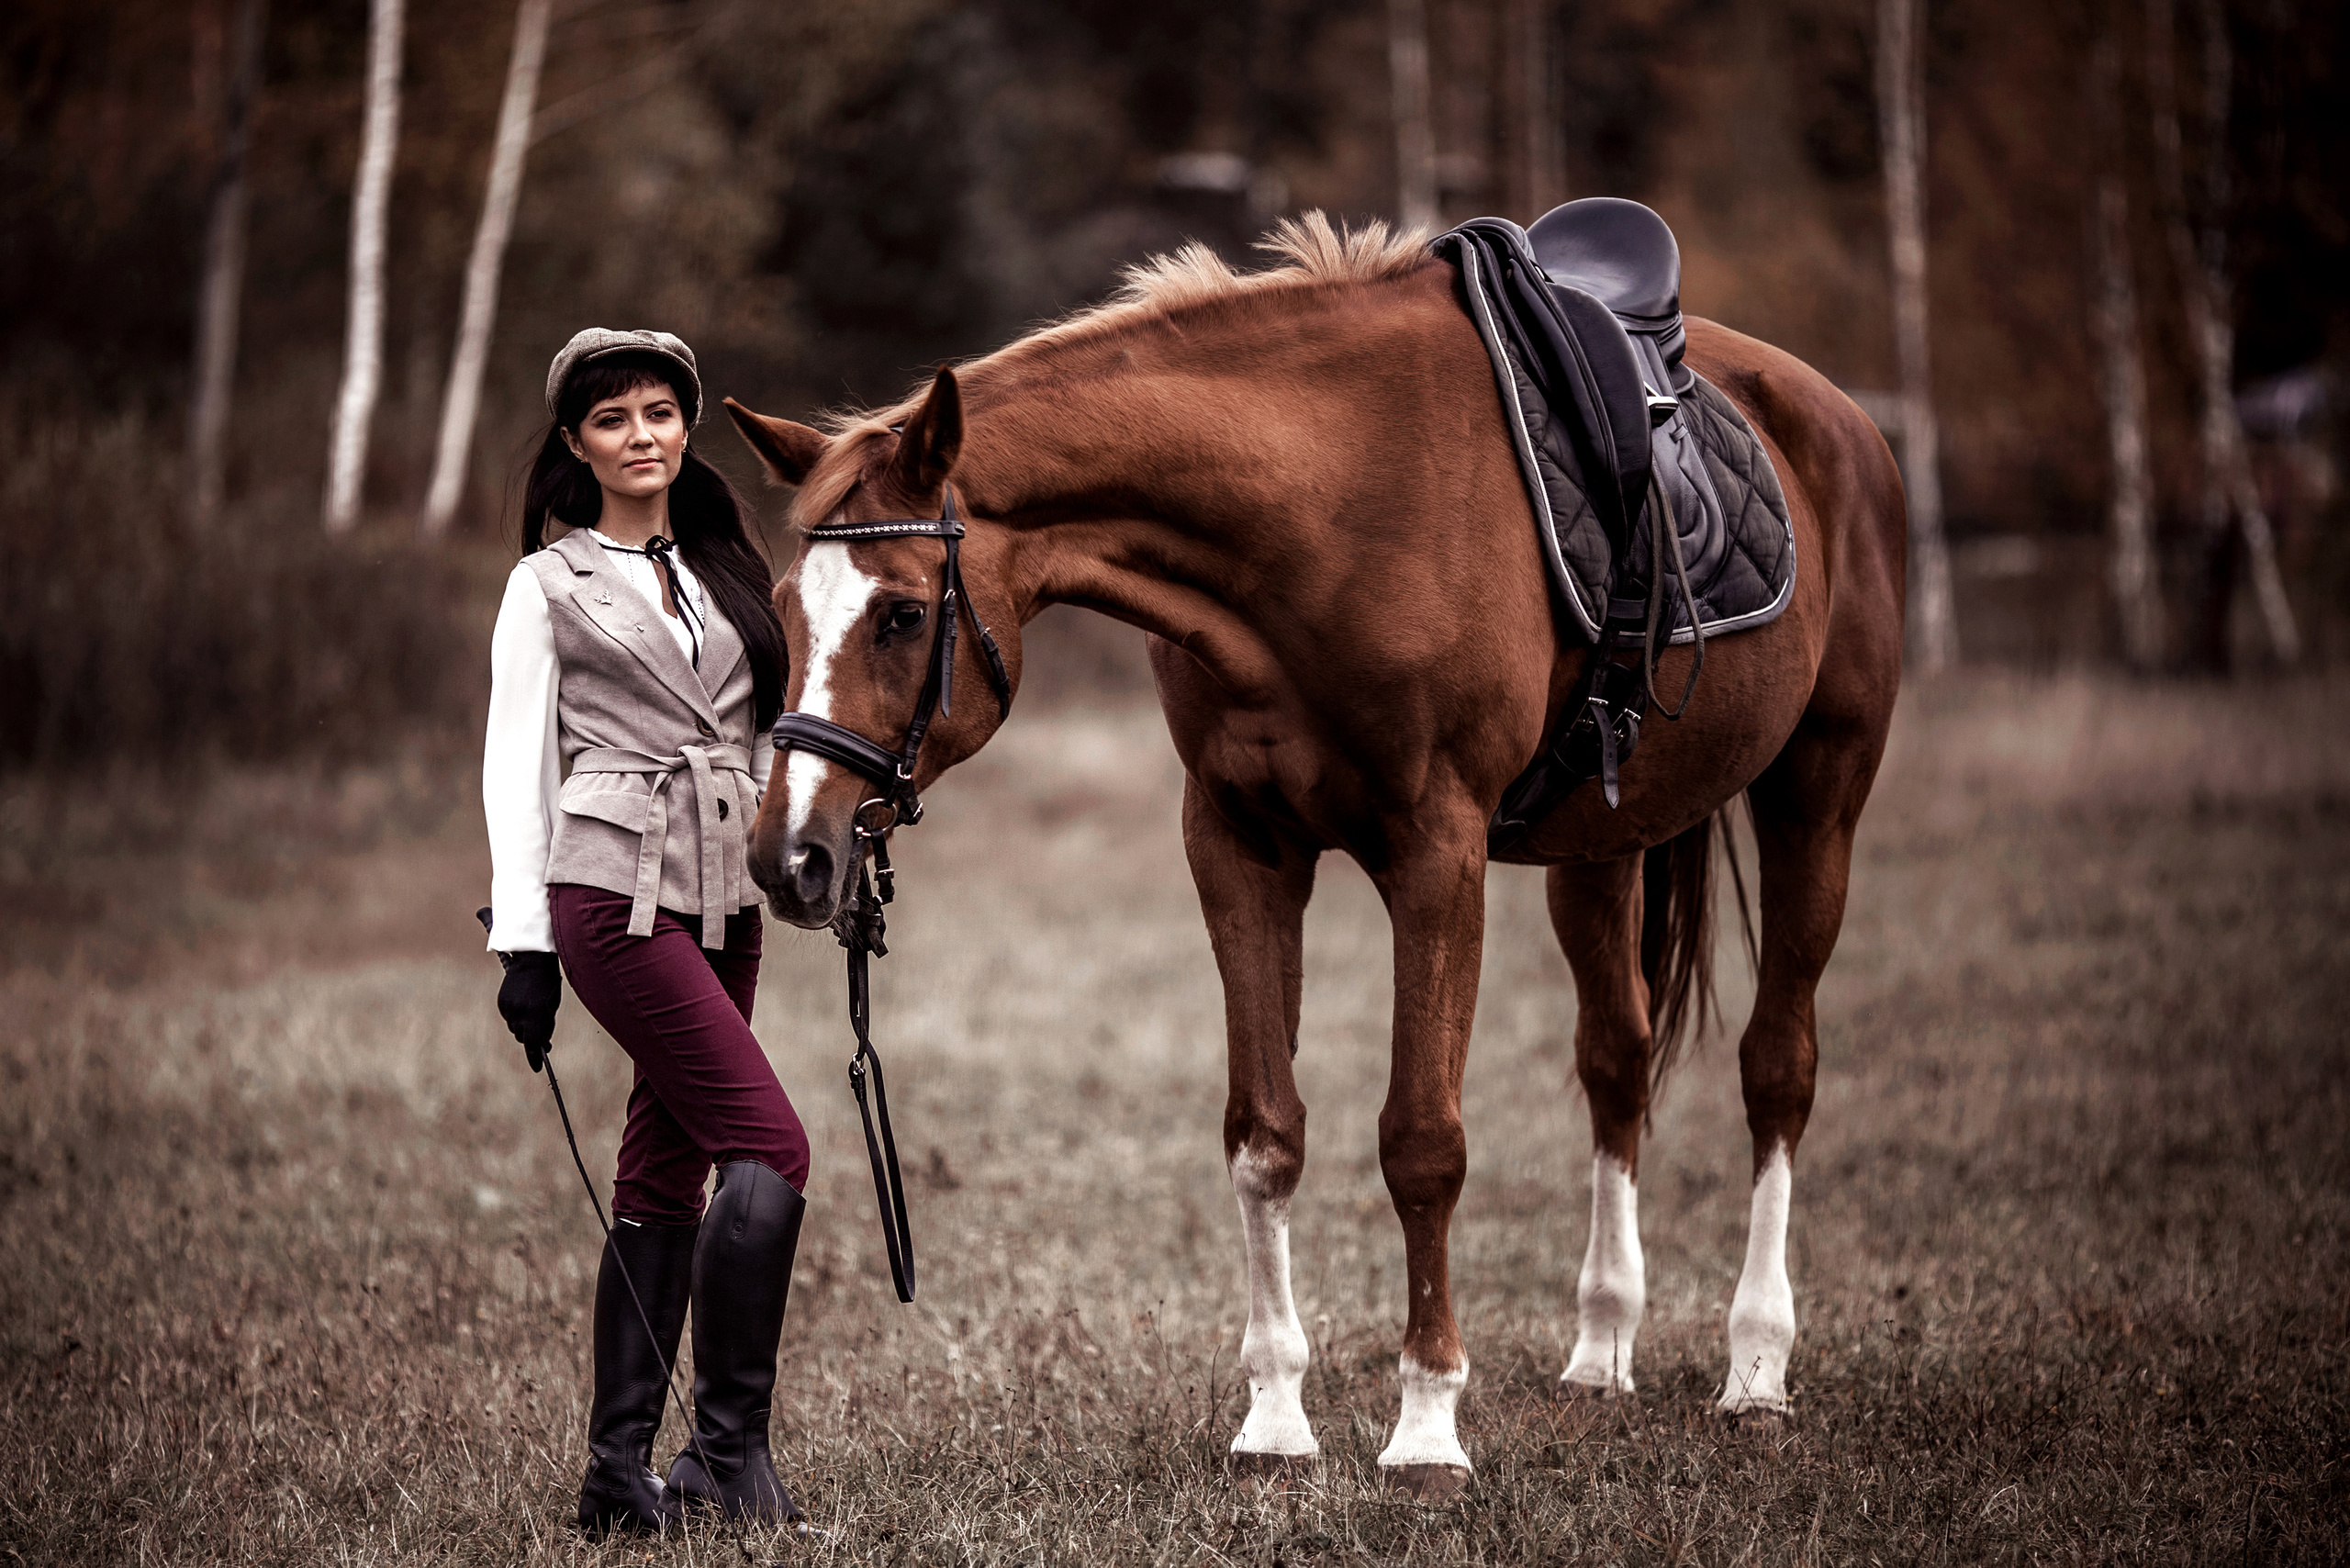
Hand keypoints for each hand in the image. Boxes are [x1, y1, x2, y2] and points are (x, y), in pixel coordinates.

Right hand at [496, 951, 562, 1072]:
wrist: (532, 960)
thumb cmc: (548, 983)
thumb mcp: (552, 1005)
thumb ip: (547, 1026)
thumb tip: (544, 1045)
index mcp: (534, 1013)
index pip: (533, 1043)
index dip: (535, 1058)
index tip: (538, 1068)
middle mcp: (518, 1012)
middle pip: (524, 1037)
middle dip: (533, 1037)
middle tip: (544, 1034)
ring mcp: (507, 1007)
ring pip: (515, 1029)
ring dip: (524, 1026)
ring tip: (534, 1011)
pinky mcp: (501, 1002)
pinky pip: (509, 1018)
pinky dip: (517, 1016)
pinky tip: (524, 1004)